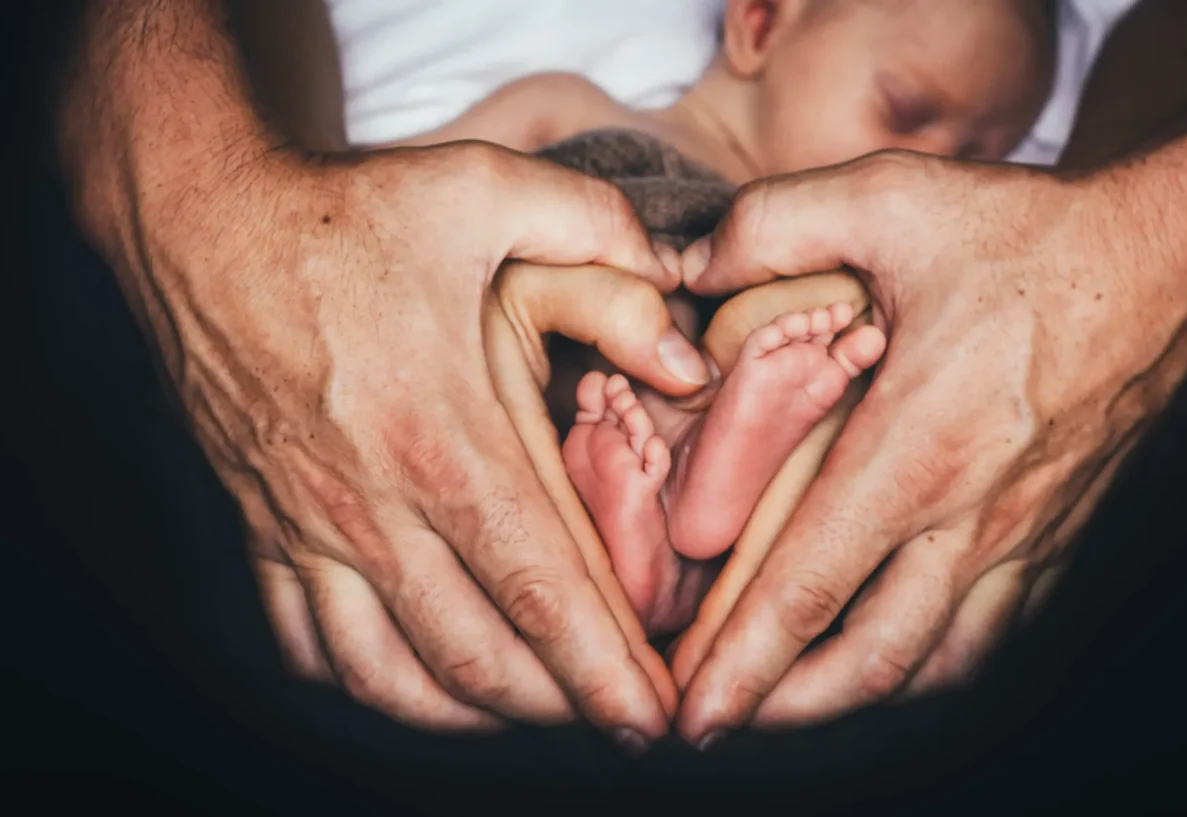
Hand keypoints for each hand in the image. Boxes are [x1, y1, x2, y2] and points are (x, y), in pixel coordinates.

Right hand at [96, 139, 712, 744]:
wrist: (204, 220)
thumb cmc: (352, 210)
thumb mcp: (489, 191)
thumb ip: (604, 241)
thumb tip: (685, 338)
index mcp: (444, 437)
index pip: (542, 588)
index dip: (605, 668)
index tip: (653, 718)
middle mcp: (373, 504)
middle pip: (478, 656)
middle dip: (561, 705)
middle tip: (619, 717)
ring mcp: (308, 526)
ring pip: (391, 674)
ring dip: (472, 713)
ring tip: (535, 712)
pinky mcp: (263, 525)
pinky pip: (307, 645)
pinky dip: (369, 682)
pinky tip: (419, 681)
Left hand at [672, 149, 1186, 741]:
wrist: (1164, 259)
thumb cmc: (1029, 235)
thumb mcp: (888, 197)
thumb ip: (771, 226)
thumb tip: (689, 272)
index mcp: (919, 446)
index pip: (811, 584)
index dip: (742, 661)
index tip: (691, 709)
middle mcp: (974, 513)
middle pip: (872, 658)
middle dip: (785, 706)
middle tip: (718, 720)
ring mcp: (1022, 534)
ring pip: (935, 661)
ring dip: (855, 696)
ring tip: (790, 703)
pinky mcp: (1055, 534)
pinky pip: (990, 632)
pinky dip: (926, 662)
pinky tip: (887, 655)